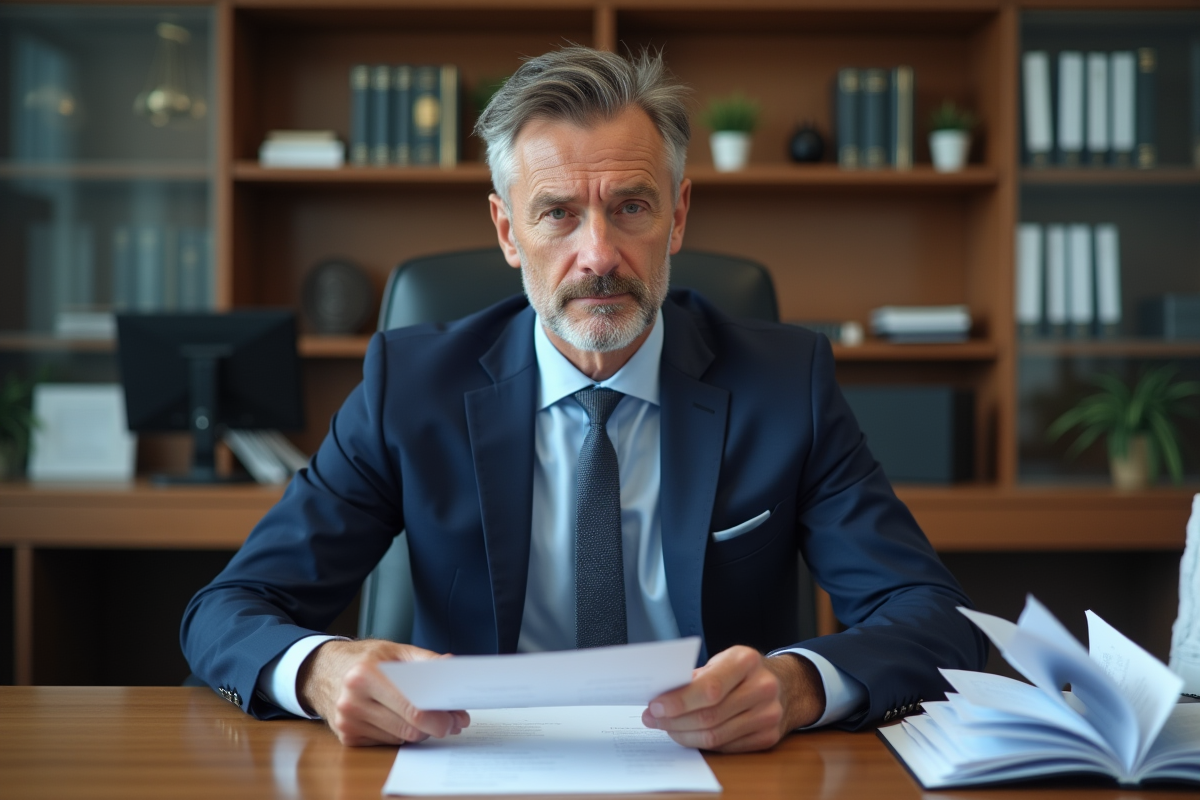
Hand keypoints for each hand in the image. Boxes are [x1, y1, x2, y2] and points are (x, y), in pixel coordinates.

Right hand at [297, 639, 469, 745]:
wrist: (322, 670)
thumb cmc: (364, 658)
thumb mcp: (395, 651)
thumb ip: (426, 661)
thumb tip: (452, 668)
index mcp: (366, 675)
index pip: (411, 708)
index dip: (439, 717)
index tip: (456, 717)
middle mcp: (353, 701)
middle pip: (408, 728)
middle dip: (435, 726)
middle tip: (452, 720)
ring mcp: (347, 722)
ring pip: (401, 738)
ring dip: (420, 731)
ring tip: (429, 716)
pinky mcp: (347, 736)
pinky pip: (387, 742)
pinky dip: (400, 733)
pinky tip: (401, 718)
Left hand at [640, 646, 824, 752]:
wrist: (787, 684)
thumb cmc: (745, 670)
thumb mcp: (723, 659)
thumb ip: (697, 675)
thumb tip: (662, 695)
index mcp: (746, 661)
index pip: (709, 688)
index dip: (678, 701)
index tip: (655, 706)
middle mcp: (762, 688)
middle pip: (709, 716)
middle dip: (674, 721)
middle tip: (652, 719)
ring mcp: (768, 715)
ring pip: (716, 736)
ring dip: (684, 735)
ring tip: (666, 728)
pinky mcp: (768, 737)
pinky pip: (726, 747)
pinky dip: (702, 743)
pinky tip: (688, 734)